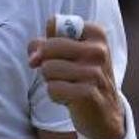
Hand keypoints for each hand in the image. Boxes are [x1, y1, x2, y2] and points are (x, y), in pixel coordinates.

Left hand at [29, 16, 124, 138]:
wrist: (105, 115)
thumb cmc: (82, 79)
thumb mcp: (69, 55)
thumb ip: (45, 45)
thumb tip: (33, 58)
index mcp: (95, 33)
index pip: (54, 24)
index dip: (47, 41)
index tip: (59, 55)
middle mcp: (98, 50)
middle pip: (48, 47)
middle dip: (48, 64)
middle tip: (64, 75)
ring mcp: (94, 72)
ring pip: (47, 69)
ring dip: (52, 81)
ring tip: (70, 87)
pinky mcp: (87, 93)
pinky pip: (52, 89)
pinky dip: (56, 96)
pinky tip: (71, 99)